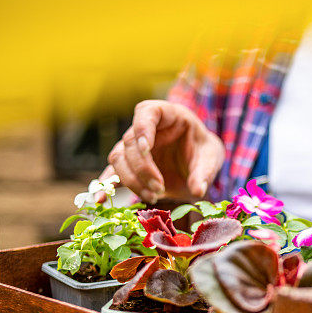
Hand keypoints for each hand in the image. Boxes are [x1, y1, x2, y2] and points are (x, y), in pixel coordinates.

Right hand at [98, 100, 224, 203]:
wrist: (199, 163)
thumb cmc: (204, 152)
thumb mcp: (211, 158)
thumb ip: (204, 172)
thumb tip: (198, 190)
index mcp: (167, 115)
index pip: (146, 112)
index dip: (142, 128)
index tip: (146, 148)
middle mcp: (146, 129)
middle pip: (130, 142)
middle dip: (142, 168)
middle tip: (159, 189)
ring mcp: (134, 147)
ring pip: (118, 159)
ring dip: (131, 181)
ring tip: (153, 197)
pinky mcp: (130, 166)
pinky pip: (112, 174)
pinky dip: (105, 186)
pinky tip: (99, 200)